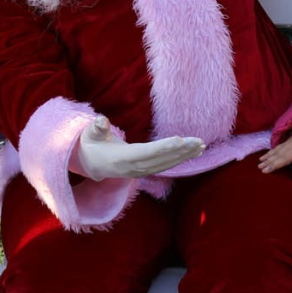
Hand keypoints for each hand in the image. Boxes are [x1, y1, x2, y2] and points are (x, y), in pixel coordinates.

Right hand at [70, 116, 204, 180]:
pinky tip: (193, 153)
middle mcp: (133, 168)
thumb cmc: (91, 145)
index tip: (179, 140)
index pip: (145, 153)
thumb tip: (101, 121)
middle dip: (181, 151)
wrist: (90, 164)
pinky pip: (165, 166)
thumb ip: (96, 128)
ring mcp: (140, 172)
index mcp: (121, 159)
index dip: (162, 148)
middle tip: (199, 142)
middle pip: (160, 160)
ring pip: (166, 165)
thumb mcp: (90, 135)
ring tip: (201, 147)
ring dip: (185, 156)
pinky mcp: (145, 171)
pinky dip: (180, 160)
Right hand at [258, 125, 291, 183]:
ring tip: (260, 167)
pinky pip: (276, 148)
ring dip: (268, 160)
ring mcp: (290, 143)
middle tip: (264, 172)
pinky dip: (268, 153)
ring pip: (278, 152)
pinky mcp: (286, 142)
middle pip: (284, 156)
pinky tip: (261, 159)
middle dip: (274, 164)